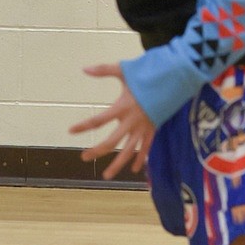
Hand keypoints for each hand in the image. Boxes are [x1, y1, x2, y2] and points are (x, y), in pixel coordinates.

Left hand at [68, 63, 154, 179]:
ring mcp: (143, 128)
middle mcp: (131, 121)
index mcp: (122, 106)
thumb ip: (103, 70)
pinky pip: (146, 148)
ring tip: (106, 176)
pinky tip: (135, 169)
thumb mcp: (124, 69)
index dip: (84, 126)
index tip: (71, 131)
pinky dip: (141, 159)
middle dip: (97, 151)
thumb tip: (84, 68)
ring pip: (129, 151)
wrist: (173, 78)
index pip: (99, 120)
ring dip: (117, 164)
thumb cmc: (146, 73)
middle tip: (84, 157)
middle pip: (112, 141)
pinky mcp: (153, 129)